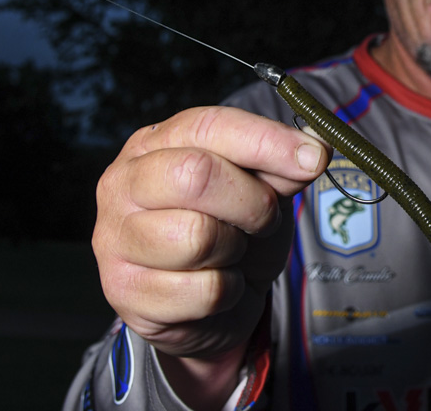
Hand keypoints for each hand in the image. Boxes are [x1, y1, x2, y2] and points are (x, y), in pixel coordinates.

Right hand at [92, 106, 330, 404]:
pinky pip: (203, 290)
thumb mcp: (261, 188)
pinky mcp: (126, 293)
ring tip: (233, 251)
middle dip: (253, 201)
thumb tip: (314, 150)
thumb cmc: (229, 231)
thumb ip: (281, 166)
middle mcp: (124, 182)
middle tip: (267, 217)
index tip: (314, 157)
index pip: (209, 126)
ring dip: (237, 250)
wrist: (206, 305)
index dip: (267, 140)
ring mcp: (116, 238)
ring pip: (198, 237)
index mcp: (155, 142)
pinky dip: (228, 291)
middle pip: (196, 175)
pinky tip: (217, 284)